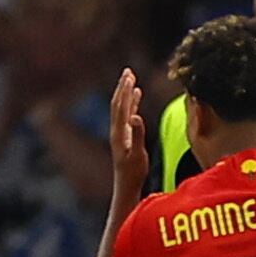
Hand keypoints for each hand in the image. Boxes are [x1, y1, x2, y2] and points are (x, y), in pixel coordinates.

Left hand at [106, 67, 147, 202]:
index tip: (129, 76)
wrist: (126, 185)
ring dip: (126, 92)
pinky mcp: (125, 135)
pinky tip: (136, 95)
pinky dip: (131, 102)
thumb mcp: (138, 153)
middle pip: (118, 103)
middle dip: (122, 87)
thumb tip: (135, 116)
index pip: (120, 106)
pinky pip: (127, 114)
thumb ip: (138, 134)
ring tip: (130, 78)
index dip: (125, 91)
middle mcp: (117, 130)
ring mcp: (120, 132)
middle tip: (127, 71)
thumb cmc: (133, 172)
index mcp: (119, 132)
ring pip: (122, 107)